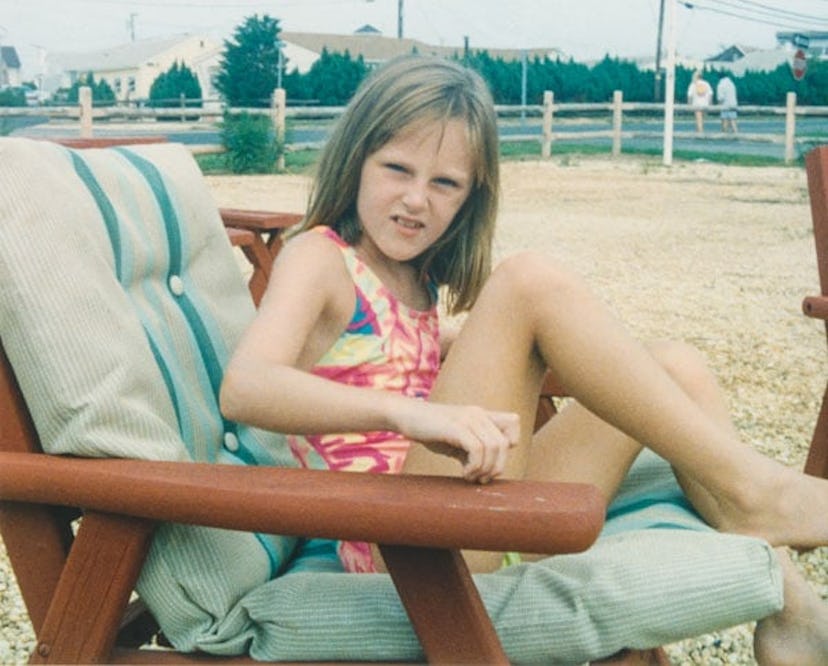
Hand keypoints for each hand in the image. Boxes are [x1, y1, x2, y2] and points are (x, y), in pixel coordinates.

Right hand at [393, 400, 519, 483]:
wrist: (406, 415)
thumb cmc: (430, 430)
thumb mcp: (457, 440)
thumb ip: (474, 450)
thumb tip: (488, 473)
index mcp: (481, 415)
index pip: (514, 422)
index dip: (510, 443)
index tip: (492, 459)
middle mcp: (478, 414)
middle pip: (504, 443)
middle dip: (496, 467)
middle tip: (480, 478)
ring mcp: (467, 419)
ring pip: (493, 448)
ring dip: (484, 469)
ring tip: (470, 477)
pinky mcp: (456, 427)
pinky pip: (477, 449)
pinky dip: (474, 466)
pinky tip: (464, 473)